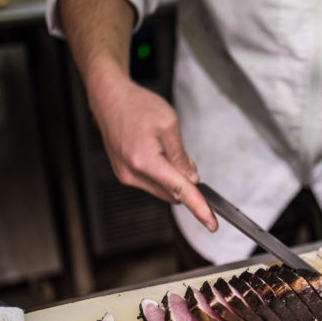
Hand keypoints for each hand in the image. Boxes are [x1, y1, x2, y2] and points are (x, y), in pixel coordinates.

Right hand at [87, 67, 217, 230]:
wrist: (109, 97)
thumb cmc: (137, 106)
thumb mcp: (169, 125)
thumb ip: (181, 157)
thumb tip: (191, 179)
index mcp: (145, 161)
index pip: (180, 191)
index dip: (199, 207)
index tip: (211, 223)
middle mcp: (132, 173)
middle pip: (172, 194)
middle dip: (187, 184)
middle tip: (188, 160)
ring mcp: (125, 175)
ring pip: (162, 190)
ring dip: (174, 179)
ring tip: (169, 150)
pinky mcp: (123, 173)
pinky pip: (150, 183)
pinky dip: (162, 176)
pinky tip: (160, 155)